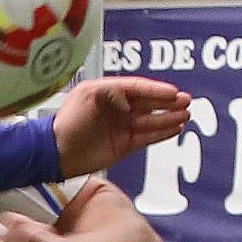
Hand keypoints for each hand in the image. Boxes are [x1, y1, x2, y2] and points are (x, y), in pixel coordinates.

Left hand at [52, 75, 190, 176]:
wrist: (55, 153)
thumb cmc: (66, 123)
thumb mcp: (87, 96)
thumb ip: (111, 91)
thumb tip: (130, 99)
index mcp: (109, 93)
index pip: (138, 88)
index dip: (156, 90)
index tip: (173, 92)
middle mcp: (117, 109)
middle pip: (148, 103)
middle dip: (168, 102)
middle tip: (186, 101)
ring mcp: (121, 127)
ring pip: (150, 120)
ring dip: (168, 117)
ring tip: (185, 115)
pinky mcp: (123, 145)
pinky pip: (146, 137)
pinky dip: (160, 133)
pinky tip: (174, 129)